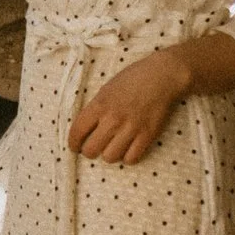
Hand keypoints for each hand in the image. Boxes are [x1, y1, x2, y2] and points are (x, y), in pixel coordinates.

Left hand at [68, 50, 188, 162]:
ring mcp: (131, 128)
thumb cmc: (133, 79)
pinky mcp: (147, 135)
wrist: (161, 76)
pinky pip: (131, 159)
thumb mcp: (106, 89)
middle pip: (91, 150)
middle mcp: (112, 119)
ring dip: (109, 155)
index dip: (73, 143)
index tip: (75, 147)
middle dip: (89, 151)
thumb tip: (86, 127)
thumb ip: (96, 108)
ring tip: (113, 148)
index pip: (77, 132)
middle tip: (94, 148)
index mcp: (99, 105)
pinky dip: (128, 158)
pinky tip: (128, 149)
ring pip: (110, 157)